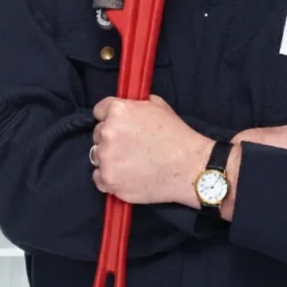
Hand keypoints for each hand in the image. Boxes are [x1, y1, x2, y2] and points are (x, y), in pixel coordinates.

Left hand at [92, 95, 212, 203]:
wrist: (189, 168)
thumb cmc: (177, 137)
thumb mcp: (158, 106)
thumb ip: (136, 105)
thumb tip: (128, 106)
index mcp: (118, 111)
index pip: (99, 111)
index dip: (110, 118)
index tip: (117, 126)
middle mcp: (107, 133)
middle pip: (97, 134)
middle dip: (111, 139)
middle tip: (130, 146)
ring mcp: (107, 159)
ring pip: (97, 156)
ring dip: (109, 158)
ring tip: (131, 162)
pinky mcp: (109, 180)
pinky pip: (98, 178)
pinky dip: (109, 178)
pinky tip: (126, 175)